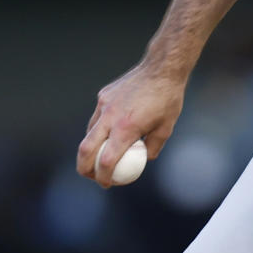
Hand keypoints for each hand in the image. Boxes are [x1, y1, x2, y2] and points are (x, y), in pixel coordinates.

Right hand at [76, 61, 186, 187]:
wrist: (161, 69)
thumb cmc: (168, 99)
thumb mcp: (166, 129)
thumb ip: (152, 147)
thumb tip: (143, 159)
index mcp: (126, 128)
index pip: (107, 161)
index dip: (103, 176)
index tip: (107, 183)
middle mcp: (110, 117)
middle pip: (86, 149)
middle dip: (84, 167)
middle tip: (91, 175)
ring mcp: (104, 105)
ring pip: (89, 133)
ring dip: (91, 148)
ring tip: (100, 156)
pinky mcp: (103, 96)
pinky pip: (96, 118)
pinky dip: (98, 129)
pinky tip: (109, 132)